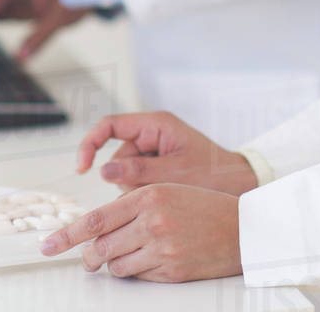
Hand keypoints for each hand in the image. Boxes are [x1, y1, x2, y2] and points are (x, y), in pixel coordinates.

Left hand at [41, 185, 241, 281]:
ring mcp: (162, 247)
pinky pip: (138, 277)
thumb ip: (131, 208)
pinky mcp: (171, 271)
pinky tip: (153, 259)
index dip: (67, 235)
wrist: (240, 227)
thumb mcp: (165, 192)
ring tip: (133, 253)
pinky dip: (137, 272)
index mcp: (148, 195)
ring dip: (115, 264)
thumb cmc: (202, 206)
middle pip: (100, 248)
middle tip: (88, 259)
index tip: (47, 244)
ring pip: (116, 266)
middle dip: (89, 257)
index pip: (96, 219)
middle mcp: (152, 221)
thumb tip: (97, 232)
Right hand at [76, 111, 257, 194]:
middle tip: (151, 191)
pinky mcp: (157, 166)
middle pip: (117, 155)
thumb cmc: (213, 173)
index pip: (110, 125)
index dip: (91, 143)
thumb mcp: (174, 172)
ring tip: (164, 192)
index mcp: (156, 124)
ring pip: (125, 172)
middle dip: (126, 178)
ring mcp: (154, 150)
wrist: (237, 185)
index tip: (83, 167)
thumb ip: (138, 171)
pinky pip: (137, 180)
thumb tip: (103, 171)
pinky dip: (143, 191)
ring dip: (136, 188)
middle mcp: (152, 134)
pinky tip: (163, 196)